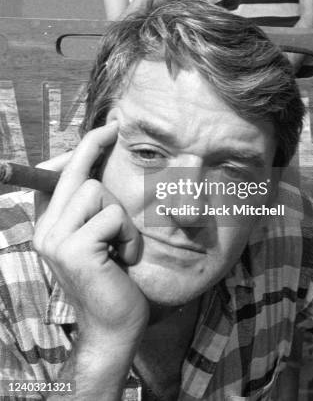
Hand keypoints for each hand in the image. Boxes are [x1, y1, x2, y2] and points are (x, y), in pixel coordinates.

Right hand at [33, 122, 148, 350]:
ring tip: (122, 245)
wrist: (114, 326)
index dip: (80, 151)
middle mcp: (44, 230)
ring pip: (96, 191)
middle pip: (72, 171)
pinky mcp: (73, 249)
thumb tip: (101, 166)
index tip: (105, 130)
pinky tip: (124, 259)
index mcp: (49, 225)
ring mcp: (55, 240)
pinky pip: (112, 216)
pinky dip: (128, 236)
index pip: (55, 176)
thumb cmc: (113, 279)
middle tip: (115, 126)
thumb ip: (92, 209)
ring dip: (121, 217)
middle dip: (95, 144)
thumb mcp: (99, 238)